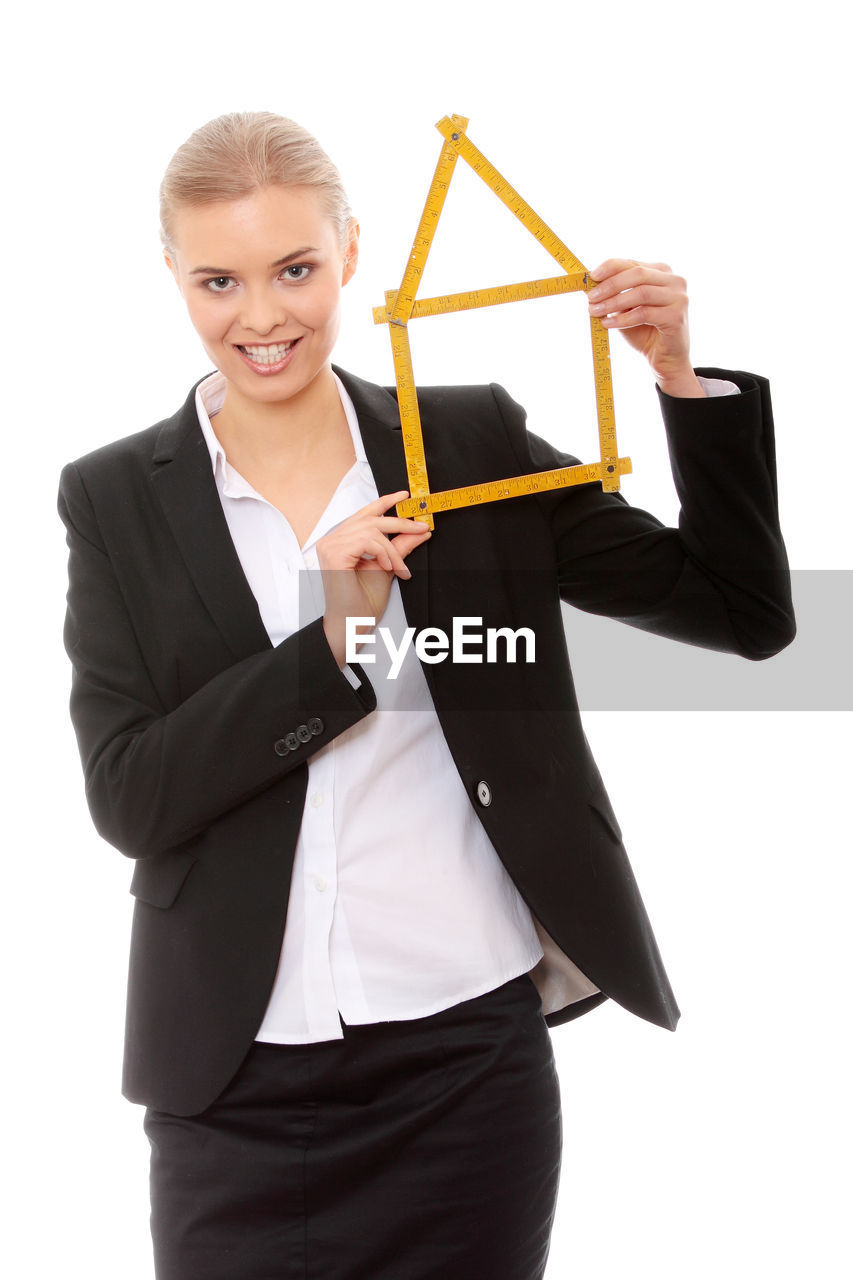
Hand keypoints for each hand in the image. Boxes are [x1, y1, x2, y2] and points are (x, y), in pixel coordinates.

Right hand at [317, 492, 430, 665]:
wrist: (353, 625)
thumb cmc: (363, 602)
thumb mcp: (388, 568)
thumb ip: (400, 548)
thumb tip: (419, 532)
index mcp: (342, 541)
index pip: (365, 513)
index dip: (385, 502)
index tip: (405, 497)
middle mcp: (332, 539)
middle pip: (371, 518)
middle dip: (400, 522)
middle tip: (421, 528)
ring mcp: (330, 545)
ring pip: (372, 530)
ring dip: (393, 549)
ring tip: (400, 568)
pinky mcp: (334, 553)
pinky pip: (367, 541)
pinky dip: (383, 553)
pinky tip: (387, 568)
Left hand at [587, 259, 705, 397]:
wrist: (664, 359)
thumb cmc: (644, 331)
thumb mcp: (626, 309)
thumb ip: (615, 294)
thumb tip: (590, 285)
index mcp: (662, 272)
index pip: (633, 263)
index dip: (611, 267)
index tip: (591, 276)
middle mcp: (674, 280)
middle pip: (638, 274)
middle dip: (610, 285)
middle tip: (591, 297)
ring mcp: (678, 297)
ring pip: (641, 293)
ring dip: (614, 302)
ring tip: (594, 311)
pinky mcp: (676, 316)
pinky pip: (644, 313)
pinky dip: (623, 319)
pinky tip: (608, 324)